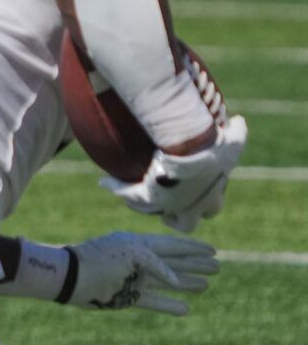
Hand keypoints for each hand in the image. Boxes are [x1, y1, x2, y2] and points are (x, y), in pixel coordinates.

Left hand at [64, 232, 218, 315]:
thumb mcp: (134, 254)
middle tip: (217, 268)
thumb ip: (158, 266)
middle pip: (174, 262)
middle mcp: (139, 261)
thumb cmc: (102, 259)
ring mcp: (133, 279)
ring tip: (206, 286)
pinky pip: (153, 301)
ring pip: (166, 282)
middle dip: (195, 264)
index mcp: (140, 245)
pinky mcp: (126, 297)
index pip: (172, 245)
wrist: (73, 277)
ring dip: (186, 283)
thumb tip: (177, 283)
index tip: (213, 250)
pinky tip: (185, 309)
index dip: (192, 248)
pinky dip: (168, 305)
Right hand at [102, 116, 247, 231]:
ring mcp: (167, 204)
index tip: (200, 190)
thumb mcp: (234, 139)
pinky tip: (106, 181)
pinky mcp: (146, 196)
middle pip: (185, 224)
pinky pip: (127, 194)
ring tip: (135, 193)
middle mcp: (190, 208)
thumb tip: (238, 120)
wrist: (190, 153)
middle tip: (170, 204)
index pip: (211, 210)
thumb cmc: (214, 148)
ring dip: (144, 204)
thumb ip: (238, 130)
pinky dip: (115, 187)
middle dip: (178, 217)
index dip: (207, 203)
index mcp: (211, 198)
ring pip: (152, 212)